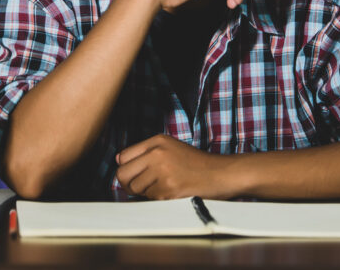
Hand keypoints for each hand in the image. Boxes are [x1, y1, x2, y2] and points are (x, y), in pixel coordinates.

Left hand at [116, 134, 236, 199]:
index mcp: (157, 141)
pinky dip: (158, 198)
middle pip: (123, 174)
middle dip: (128, 183)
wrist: (220, 173)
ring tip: (163, 186)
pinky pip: (150, 198)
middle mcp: (157, 153)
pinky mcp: (168, 188)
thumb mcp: (170, 147)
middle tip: (139, 187)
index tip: (134, 174)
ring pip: (135, 189)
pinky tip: (172, 192)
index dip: (126, 169)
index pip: (123, 157)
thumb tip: (118, 160)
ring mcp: (162, 171)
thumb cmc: (196, 163)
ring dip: (145, 192)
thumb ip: (145, 152)